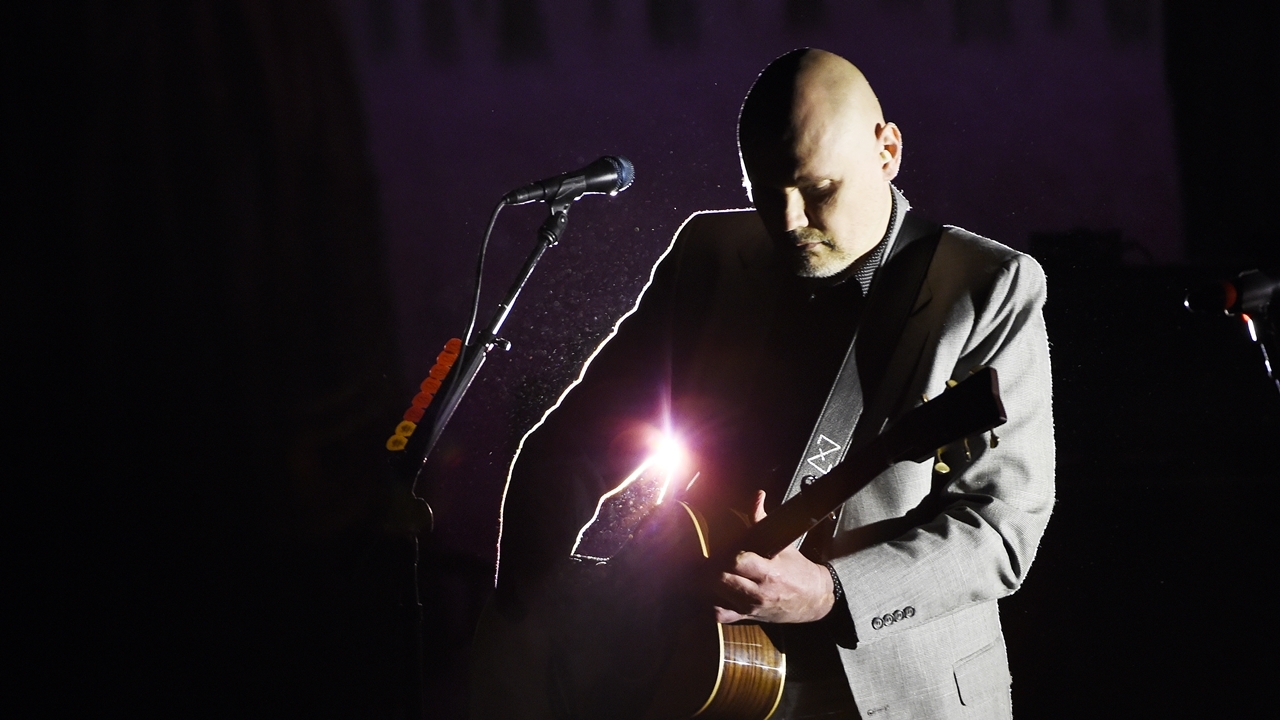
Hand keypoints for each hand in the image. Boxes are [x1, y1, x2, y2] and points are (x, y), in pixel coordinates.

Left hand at [711, 491, 835, 623]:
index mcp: (768, 572)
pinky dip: (712, 604)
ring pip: (717, 598)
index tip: (724, 549)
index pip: (737, 562)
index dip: (726, 553)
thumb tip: (757, 497)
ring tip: (710, 574)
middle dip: (713, 567)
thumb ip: (762, 521)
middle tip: (711, 560)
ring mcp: (751, 607)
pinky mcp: (747, 617)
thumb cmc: (797, 570)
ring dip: (710, 584)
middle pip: (722, 579)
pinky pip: (721, 616)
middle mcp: (758, 592)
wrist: (813, 599)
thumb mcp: (783, 545)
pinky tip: (713, 592)